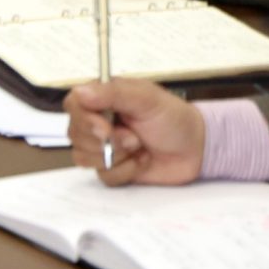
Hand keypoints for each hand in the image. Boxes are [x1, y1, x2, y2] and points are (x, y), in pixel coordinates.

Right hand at [64, 79, 205, 185]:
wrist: (196, 149)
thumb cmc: (174, 118)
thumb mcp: (146, 98)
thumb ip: (112, 93)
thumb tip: (80, 92)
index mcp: (103, 99)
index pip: (73, 105)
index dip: (84, 119)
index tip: (105, 128)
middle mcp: (99, 122)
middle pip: (76, 134)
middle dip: (108, 141)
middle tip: (134, 138)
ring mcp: (104, 147)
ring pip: (84, 158)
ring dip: (117, 156)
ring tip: (139, 147)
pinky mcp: (112, 169)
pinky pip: (103, 176)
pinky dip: (125, 171)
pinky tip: (141, 161)